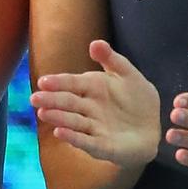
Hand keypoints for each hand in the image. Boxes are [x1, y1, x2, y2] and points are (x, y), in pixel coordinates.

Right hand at [30, 39, 160, 166]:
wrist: (152, 126)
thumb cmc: (137, 98)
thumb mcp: (128, 74)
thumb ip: (112, 59)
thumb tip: (95, 43)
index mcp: (91, 87)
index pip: (71, 83)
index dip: (58, 82)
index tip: (43, 82)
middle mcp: (87, 107)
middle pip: (67, 103)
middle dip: (51, 100)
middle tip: (35, 99)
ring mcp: (93, 127)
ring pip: (72, 121)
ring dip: (58, 117)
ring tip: (43, 113)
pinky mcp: (101, 146)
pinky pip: (86, 141)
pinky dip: (73, 138)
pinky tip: (59, 133)